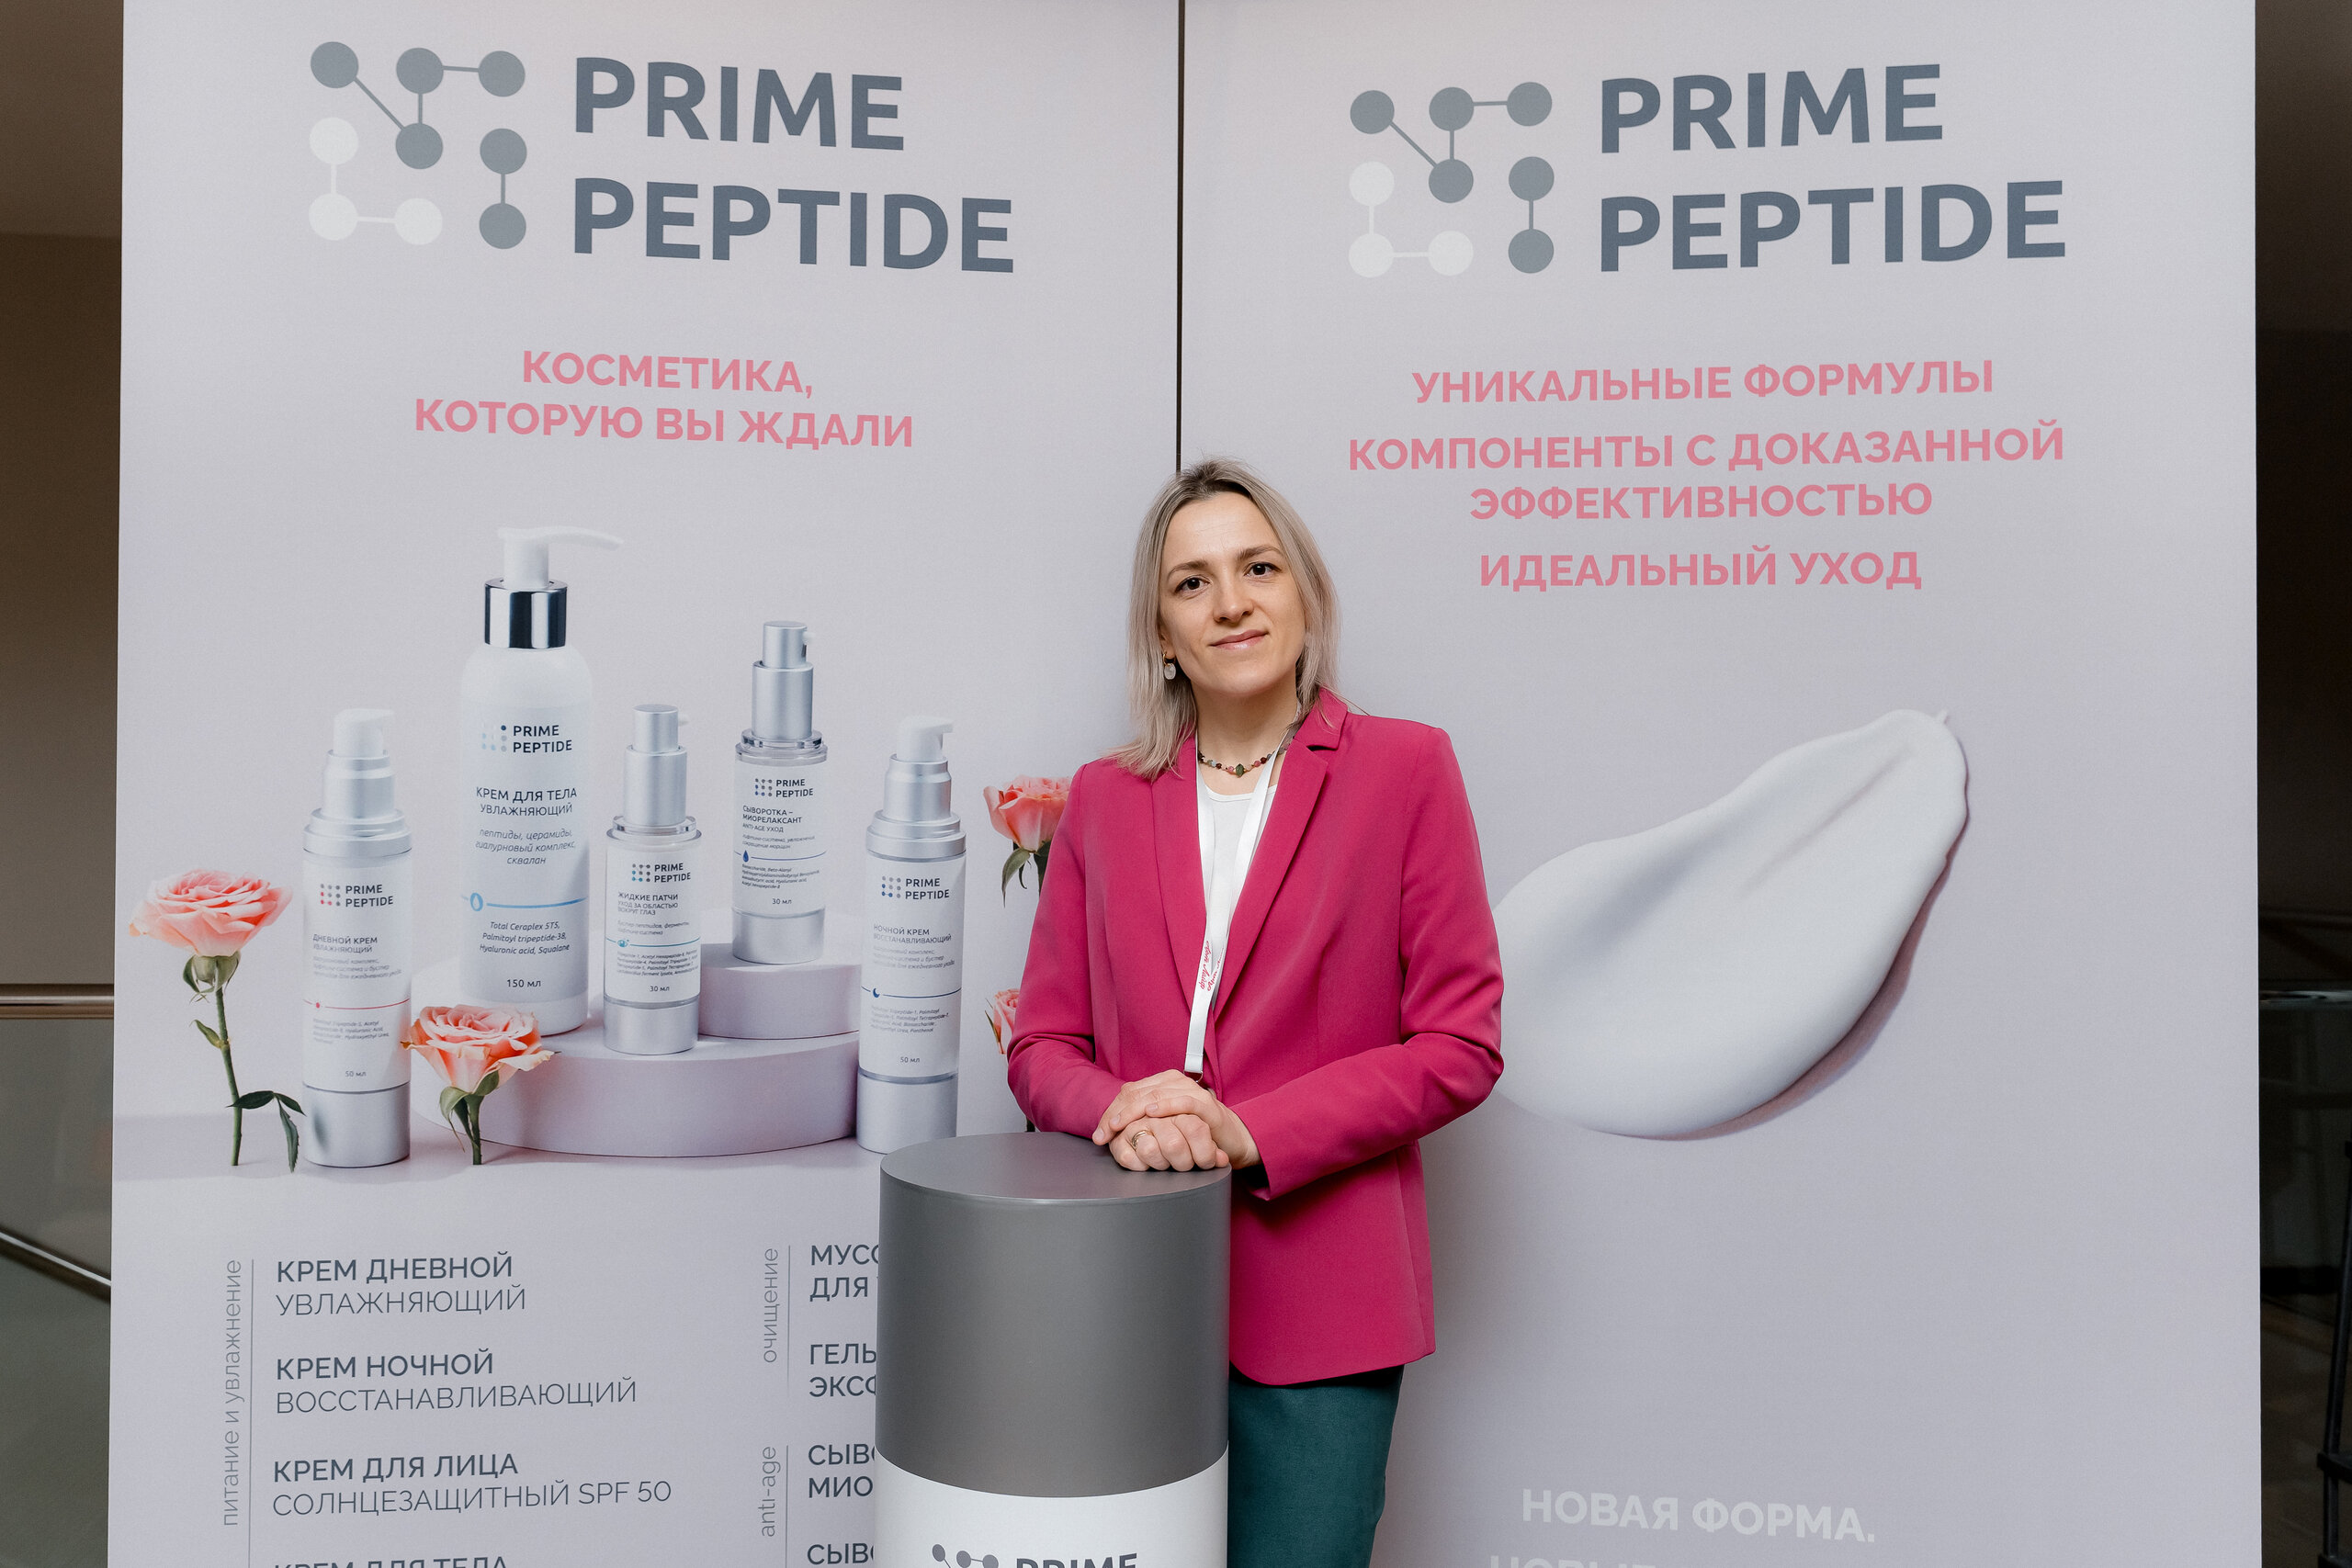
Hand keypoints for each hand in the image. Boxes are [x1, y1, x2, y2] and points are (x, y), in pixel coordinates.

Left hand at [1095, 1070, 1258, 1170]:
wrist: (1228, 1138)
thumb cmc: (1192, 1131)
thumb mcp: (1162, 1124)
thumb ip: (1141, 1119)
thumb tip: (1109, 1127)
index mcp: (1161, 1083)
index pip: (1128, 1093)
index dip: (1111, 1113)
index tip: (1100, 1134)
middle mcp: (1174, 1082)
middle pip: (1137, 1093)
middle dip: (1117, 1115)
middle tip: (1106, 1134)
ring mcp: (1190, 1091)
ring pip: (1155, 1095)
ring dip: (1134, 1112)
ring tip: (1120, 1125)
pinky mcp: (1205, 1104)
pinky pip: (1182, 1101)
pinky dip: (1165, 1106)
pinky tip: (1152, 1112)